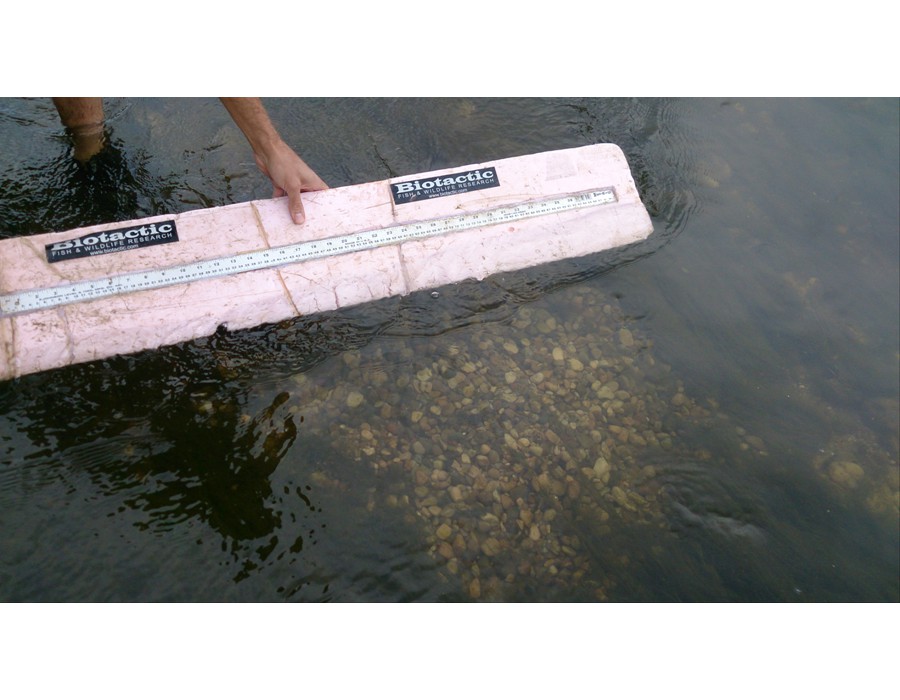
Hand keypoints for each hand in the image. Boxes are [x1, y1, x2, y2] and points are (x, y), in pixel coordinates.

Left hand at [219, 98, 327, 224]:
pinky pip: (282, 198)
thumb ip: (296, 203)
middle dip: (307, 213)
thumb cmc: (284, 163)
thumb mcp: (292, 185)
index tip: (328, 220)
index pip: (324, 196)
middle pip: (309, 202)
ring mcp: (293, 185)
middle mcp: (305, 184)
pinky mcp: (282, 184)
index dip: (326, 207)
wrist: (266, 150)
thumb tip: (300, 220)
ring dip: (292, 210)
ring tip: (293, 226)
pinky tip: (277, 215)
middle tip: (308, 228)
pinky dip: (279, 205)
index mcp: (313, 182)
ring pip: (294, 201)